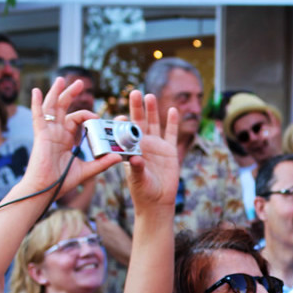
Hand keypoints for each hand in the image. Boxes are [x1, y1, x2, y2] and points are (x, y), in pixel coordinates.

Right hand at [19, 77, 120, 200]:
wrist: (45, 190)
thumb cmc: (61, 182)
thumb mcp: (87, 170)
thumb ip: (102, 163)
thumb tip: (119, 156)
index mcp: (67, 139)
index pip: (79, 121)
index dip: (90, 117)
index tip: (101, 118)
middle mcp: (58, 133)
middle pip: (64, 108)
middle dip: (71, 94)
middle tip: (80, 83)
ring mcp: (49, 133)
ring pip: (52, 108)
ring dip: (57, 93)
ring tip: (62, 80)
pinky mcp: (41, 136)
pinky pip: (38, 116)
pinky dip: (37, 103)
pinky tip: (37, 91)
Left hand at [123, 90, 180, 209]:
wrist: (158, 200)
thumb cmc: (142, 191)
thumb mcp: (137, 180)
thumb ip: (136, 168)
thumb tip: (135, 158)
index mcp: (130, 149)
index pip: (124, 132)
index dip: (122, 123)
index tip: (120, 116)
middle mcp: (142, 144)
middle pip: (138, 121)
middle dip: (136, 107)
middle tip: (134, 92)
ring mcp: (156, 145)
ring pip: (154, 123)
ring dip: (151, 110)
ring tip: (149, 95)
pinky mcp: (170, 150)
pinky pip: (171, 133)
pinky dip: (172, 122)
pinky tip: (172, 110)